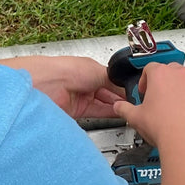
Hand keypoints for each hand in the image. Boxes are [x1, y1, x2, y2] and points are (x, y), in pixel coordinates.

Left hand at [0, 54, 124, 123]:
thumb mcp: (97, 70)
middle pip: (108, 94)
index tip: (136, 93)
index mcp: (89, 70)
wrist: (48, 85)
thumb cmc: (67, 70)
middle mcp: (85, 84)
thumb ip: (112, 79)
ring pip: (104, 105)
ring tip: (130, 110)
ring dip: (116, 108)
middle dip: (121, 99)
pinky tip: (119, 114)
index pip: (112, 81)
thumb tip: (125, 84)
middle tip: (136, 104)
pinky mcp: (77, 111)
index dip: (123, 87)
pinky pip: (97, 113)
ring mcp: (81, 98)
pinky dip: (109, 114)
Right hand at [111, 61, 184, 149]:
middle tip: (159, 99)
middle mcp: (182, 76)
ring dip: (181, 93)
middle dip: (164, 84)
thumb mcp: (135, 117)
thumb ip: (124, 108)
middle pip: (171, 72)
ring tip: (174, 111)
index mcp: (161, 75)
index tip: (145, 91)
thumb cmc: (164, 127)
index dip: (145, 80)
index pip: (150, 68)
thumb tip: (120, 107)